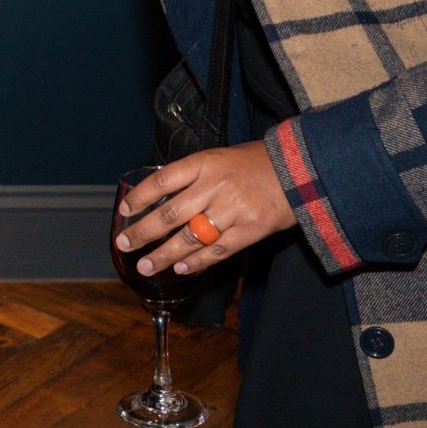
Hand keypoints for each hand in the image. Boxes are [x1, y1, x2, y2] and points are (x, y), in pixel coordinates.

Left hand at [114, 141, 296, 277]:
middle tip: (125, 244)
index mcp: (205, 163)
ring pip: (190, 237)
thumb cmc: (256, 164)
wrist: (301, 170)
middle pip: (170, 213)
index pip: (162, 181)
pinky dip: (197, 262)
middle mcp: (216, 186)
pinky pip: (217, 251)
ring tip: (146, 266)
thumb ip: (194, 177)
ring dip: (164, 255)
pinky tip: (181, 269)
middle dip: (143, 232)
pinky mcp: (251, 230)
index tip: (124, 211)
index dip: (140, 197)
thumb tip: (161, 200)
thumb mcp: (221, 158)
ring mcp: (233, 209)